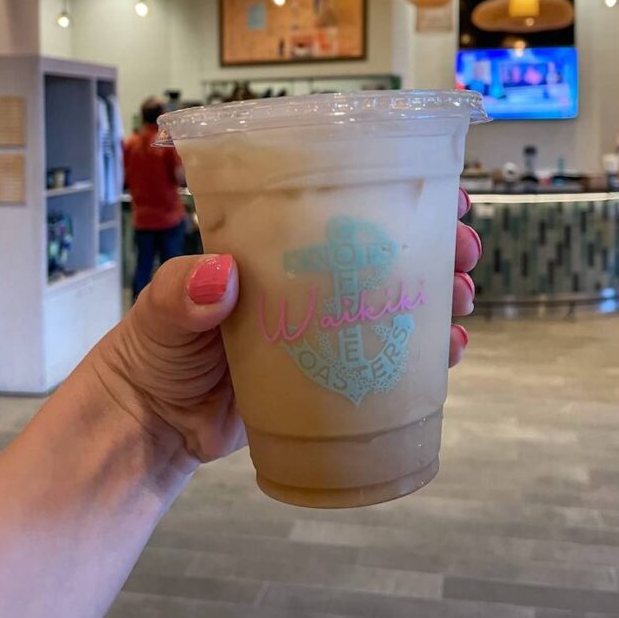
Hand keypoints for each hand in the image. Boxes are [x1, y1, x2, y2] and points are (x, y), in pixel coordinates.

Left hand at [88, 191, 481, 468]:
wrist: (154, 425)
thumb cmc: (155, 351)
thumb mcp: (163, 310)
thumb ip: (183, 292)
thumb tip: (219, 277)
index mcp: (278, 248)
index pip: (345, 207)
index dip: (399, 195)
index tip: (443, 192)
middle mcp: (311, 281)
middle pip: (388, 251)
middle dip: (437, 243)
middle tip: (464, 249)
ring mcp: (326, 328)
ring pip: (400, 301)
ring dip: (442, 294)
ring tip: (464, 299)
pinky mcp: (334, 376)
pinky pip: (391, 359)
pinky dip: (429, 354)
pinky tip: (454, 350)